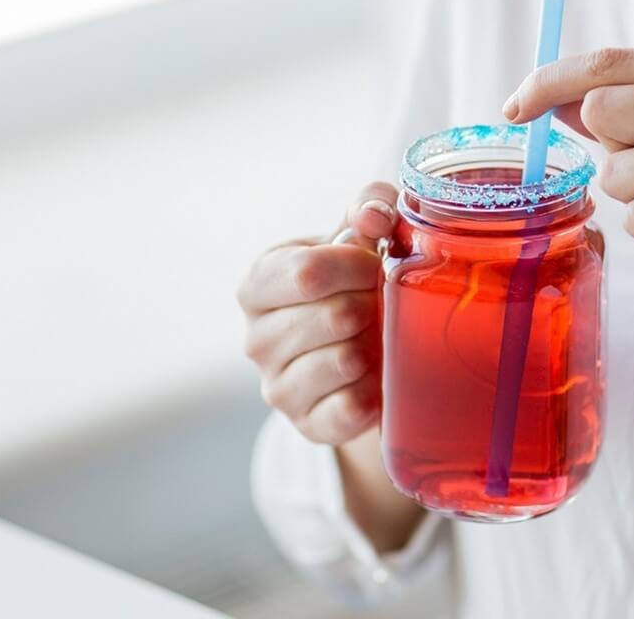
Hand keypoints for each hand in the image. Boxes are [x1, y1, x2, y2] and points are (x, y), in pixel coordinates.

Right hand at [236, 182, 397, 443]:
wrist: (363, 354)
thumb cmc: (356, 283)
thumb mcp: (358, 237)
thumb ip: (368, 208)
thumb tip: (373, 216)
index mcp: (259, 283)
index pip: (308, 272)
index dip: (357, 265)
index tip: (375, 263)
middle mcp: (256, 339)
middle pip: (335, 316)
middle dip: (371, 306)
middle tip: (376, 305)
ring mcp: (277, 387)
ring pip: (345, 361)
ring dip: (375, 346)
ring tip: (374, 338)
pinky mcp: (308, 425)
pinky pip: (351, 407)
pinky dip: (375, 389)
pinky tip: (374, 377)